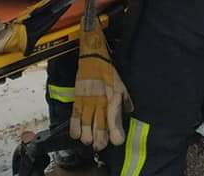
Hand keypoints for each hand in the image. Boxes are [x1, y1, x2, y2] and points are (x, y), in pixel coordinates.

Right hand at [70, 20, 131, 149]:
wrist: (93, 56)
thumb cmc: (108, 71)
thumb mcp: (121, 84)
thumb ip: (125, 100)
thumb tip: (129, 111)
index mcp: (113, 98)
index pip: (114, 120)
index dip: (116, 133)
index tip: (117, 141)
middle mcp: (100, 102)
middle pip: (99, 127)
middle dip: (100, 140)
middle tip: (100, 146)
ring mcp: (87, 102)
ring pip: (86, 125)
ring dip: (87, 136)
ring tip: (89, 141)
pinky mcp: (77, 99)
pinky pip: (74, 117)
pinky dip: (75, 128)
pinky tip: (77, 135)